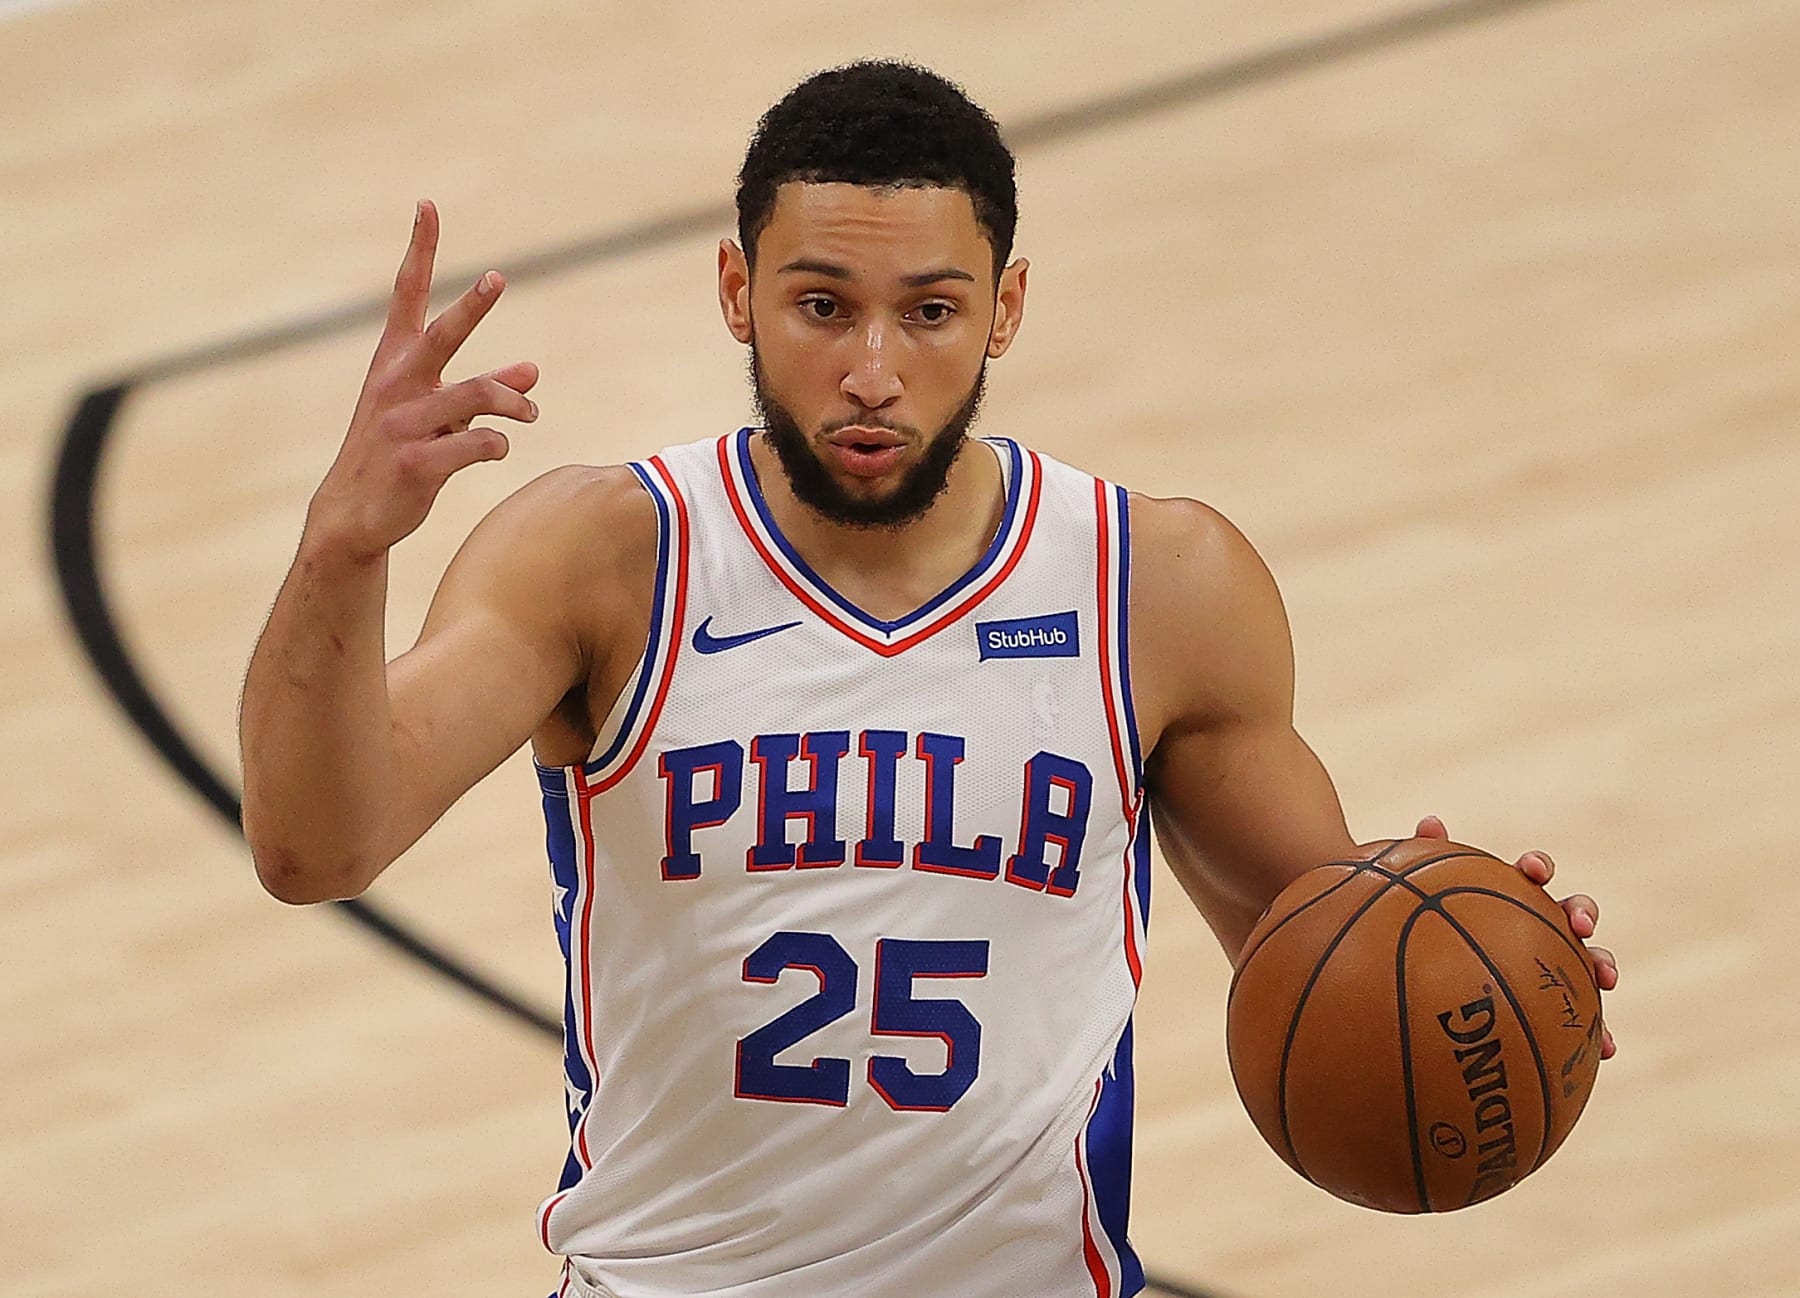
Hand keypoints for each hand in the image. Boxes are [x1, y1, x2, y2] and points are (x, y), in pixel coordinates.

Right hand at [306, 200, 539, 561]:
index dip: (420, 249)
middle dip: (472, 306)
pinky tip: (497, 450)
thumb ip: (484, 390)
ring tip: (530, 413)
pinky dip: (498, 445)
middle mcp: (397, 384)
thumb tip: (533, 371)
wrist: (355, 514)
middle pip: (442, 335)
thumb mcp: (437, 414)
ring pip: (476, 396)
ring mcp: (404, 423)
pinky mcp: (417, 463)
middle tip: (498, 278)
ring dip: (513, 402)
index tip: (427, 205)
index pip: (407, 294)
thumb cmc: (400, 452)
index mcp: (394, 361)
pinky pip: (477, 445)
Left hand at [1415, 815, 1616, 1058]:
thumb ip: (1425, 860)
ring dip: (1603, 965)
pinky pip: (1582, 1018)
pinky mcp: (1556, 1004)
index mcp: (1511, 895)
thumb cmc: (1426, 925)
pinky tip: (1606, 1049)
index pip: (1530, 872)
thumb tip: (1431, 821)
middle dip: (1581, 912)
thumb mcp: (1417, 897)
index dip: (1536, 867)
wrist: (1428, 967)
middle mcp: (1539, 925)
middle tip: (1578, 923)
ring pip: (1587, 961)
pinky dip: (1598, 1030)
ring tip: (1607, 978)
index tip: (1531, 870)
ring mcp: (1552, 964)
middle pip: (1571, 911)